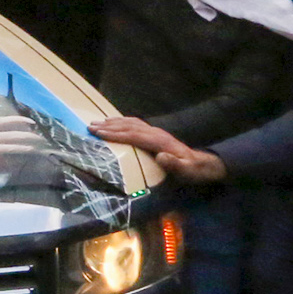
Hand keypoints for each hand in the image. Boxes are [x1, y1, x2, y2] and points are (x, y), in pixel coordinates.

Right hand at [92, 116, 227, 183]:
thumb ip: (174, 164)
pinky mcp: (155, 134)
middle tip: (90, 126)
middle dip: (108, 126)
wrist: (202, 164)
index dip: (115, 133)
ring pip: (131, 123)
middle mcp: (156, 133)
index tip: (99, 133)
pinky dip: (122, 122)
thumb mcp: (186, 171)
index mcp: (159, 142)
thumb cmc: (192, 171)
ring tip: (96, 122)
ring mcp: (155, 132)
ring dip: (113, 122)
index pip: (133, 135)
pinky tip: (114, 123)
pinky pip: (135, 124)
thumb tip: (161, 156)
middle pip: (129, 126)